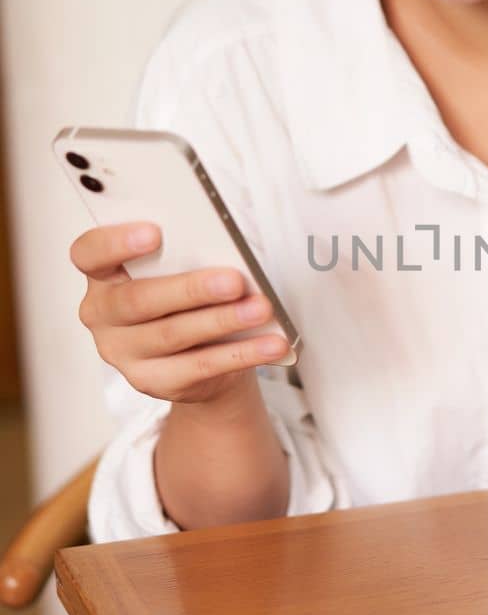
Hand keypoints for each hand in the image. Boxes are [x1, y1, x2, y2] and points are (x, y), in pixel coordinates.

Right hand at [71, 221, 292, 405]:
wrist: (200, 354)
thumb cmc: (188, 294)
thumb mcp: (181, 268)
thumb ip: (186, 255)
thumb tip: (224, 252)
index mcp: (102, 275)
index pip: (89, 254)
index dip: (116, 242)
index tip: (155, 232)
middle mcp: (102, 315)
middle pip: (138, 300)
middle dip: (190, 289)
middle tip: (234, 280)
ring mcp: (123, 353)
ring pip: (172, 335)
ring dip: (221, 321)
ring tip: (261, 309)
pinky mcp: (153, 382)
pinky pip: (200, 367)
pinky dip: (241, 354)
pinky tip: (271, 344)